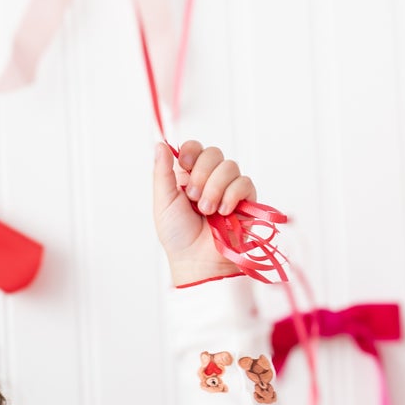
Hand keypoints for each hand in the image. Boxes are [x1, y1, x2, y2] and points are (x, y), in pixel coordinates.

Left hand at [152, 139, 256, 286]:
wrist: (197, 259)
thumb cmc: (178, 236)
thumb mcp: (163, 203)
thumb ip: (162, 173)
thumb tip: (159, 144)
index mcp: (188, 177)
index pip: (194, 148)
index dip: (191, 150)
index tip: (184, 163)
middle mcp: (209, 178)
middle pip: (213, 153)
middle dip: (201, 175)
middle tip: (193, 198)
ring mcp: (228, 187)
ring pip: (229, 166)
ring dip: (214, 189)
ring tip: (207, 211)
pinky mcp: (246, 198)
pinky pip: (244, 182)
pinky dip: (231, 196)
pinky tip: (223, 212)